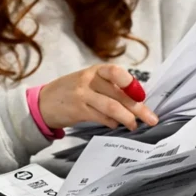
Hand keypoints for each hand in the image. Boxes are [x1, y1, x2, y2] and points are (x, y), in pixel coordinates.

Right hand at [39, 64, 157, 129]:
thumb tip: (137, 101)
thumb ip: (110, 88)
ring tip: (135, 125)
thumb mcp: (89, 82)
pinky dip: (111, 122)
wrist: (43, 102)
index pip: (116, 72)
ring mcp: (82, 95)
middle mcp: (89, 80)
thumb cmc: (72, 92)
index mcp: (96, 71)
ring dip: (127, 118)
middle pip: (119, 94)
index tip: (142, 96)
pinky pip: (100, 117)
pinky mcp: (78, 110)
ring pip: (111, 107)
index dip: (131, 84)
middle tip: (152, 119)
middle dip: (138, 108)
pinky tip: (117, 125)